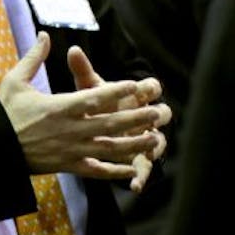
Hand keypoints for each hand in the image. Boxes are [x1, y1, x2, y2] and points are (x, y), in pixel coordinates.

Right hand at [0, 33, 167, 182]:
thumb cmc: (5, 114)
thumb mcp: (15, 81)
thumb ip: (33, 58)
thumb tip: (44, 35)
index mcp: (59, 107)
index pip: (94, 98)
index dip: (117, 91)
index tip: (136, 84)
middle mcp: (70, 130)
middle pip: (110, 124)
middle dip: (136, 118)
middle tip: (158, 113)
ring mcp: (71, 150)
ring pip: (110, 149)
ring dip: (134, 144)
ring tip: (154, 139)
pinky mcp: (68, 166)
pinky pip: (97, 170)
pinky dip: (115, 171)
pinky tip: (132, 169)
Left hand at [67, 46, 169, 192]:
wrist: (96, 122)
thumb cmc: (96, 102)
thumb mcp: (88, 88)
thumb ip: (83, 70)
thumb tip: (72, 49)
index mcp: (136, 96)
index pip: (151, 87)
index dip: (149, 87)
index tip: (143, 88)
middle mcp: (145, 115)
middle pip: (161, 113)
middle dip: (157, 114)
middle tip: (152, 116)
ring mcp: (145, 138)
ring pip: (158, 141)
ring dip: (154, 145)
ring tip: (149, 149)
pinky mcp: (138, 158)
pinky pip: (143, 168)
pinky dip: (140, 176)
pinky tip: (134, 185)